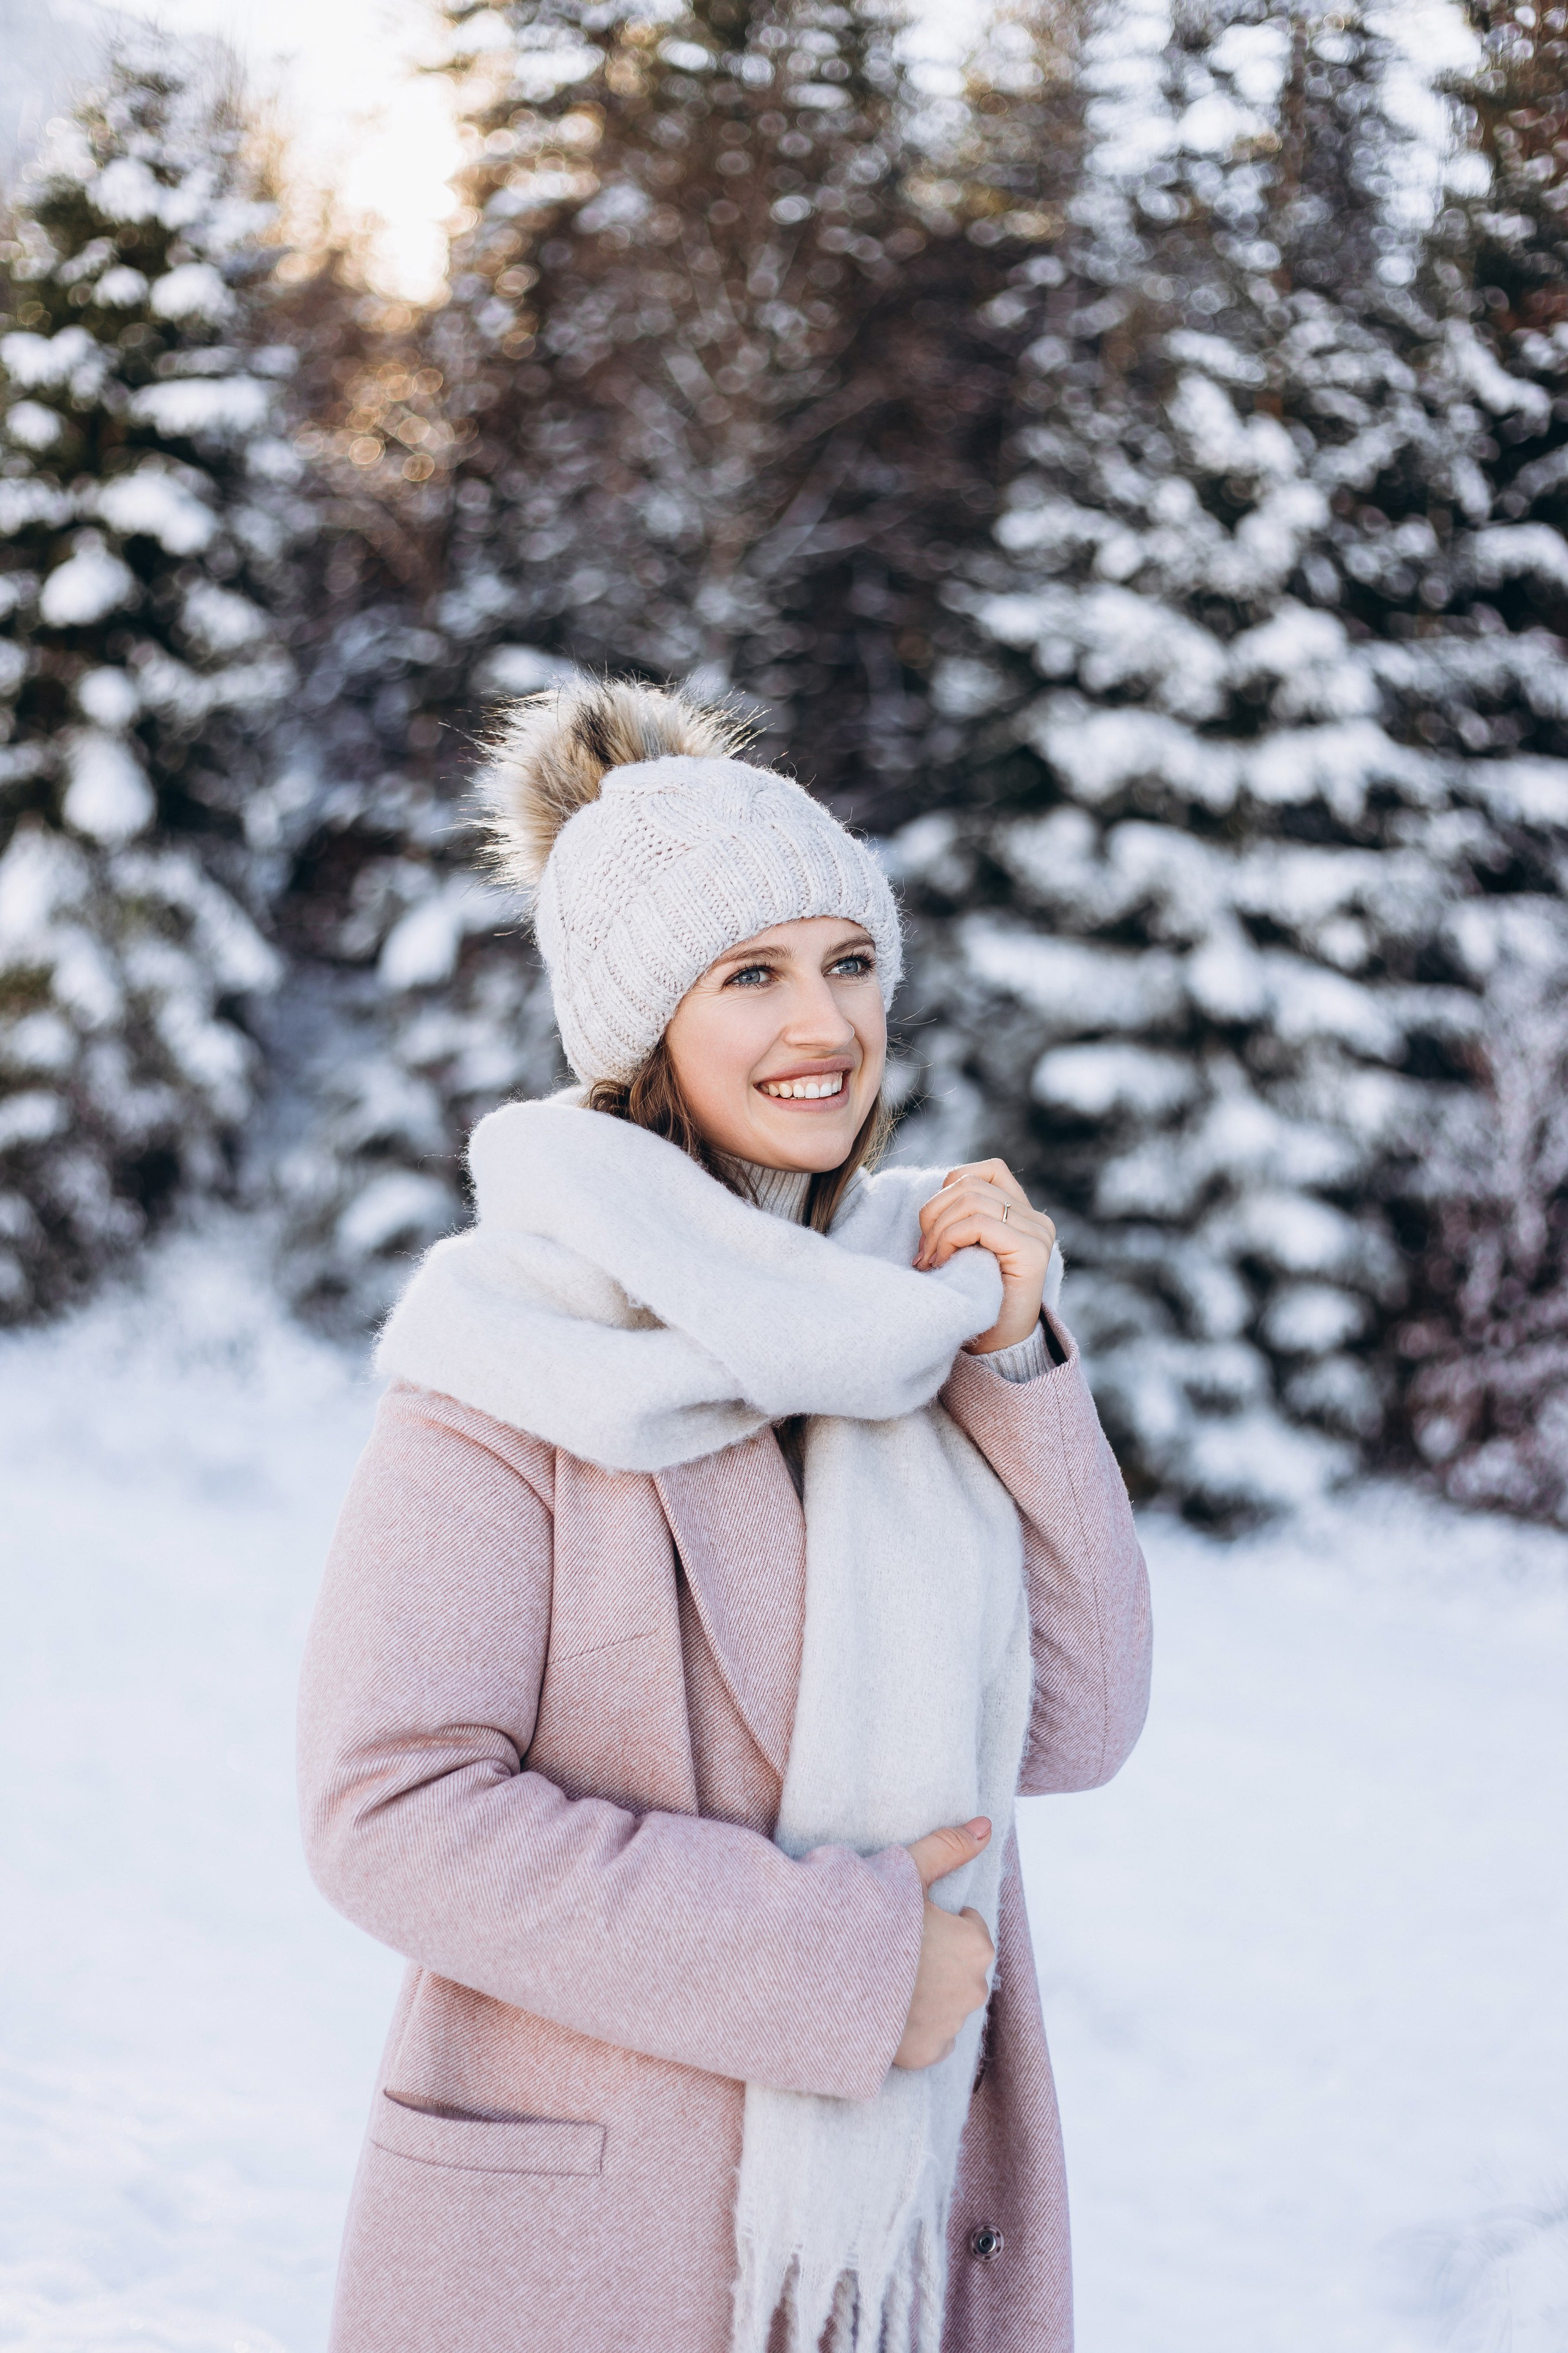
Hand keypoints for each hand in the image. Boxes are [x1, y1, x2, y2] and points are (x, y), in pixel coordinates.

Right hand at [892, 1818, 995, 2071]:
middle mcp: (974, 1990)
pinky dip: (914, 2029)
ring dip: (926, 1994)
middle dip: (936, 1960)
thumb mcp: (907, 1873)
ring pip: (946, 2004)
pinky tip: (887, 2012)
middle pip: (959, 1967)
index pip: (968, 1927)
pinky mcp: (925, 2055)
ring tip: (884, 1979)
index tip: (908, 1923)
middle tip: (893, 1950)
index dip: (937, 1922)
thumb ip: (948, 1848)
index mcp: (976, 1945)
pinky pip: (930, 2040)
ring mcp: (950, 2027)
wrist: (825, 1976)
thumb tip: (985, 1825)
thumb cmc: (870, 1919)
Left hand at [913, 1158, 1056, 1353]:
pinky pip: (979, 1223)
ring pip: (971, 1199)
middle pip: (970, 1183)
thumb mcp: (963, 1250)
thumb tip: (928, 1202)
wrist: (997, 1351)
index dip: (947, 1190)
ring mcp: (1038, 1233)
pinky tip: (942, 1264)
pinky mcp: (1032, 1251)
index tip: (931, 1231)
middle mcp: (1036, 1219)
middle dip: (934, 1213)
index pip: (983, 1171)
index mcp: (1022, 1213)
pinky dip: (949, 1239)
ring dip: (938, 1229)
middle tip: (923, 1253)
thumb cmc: (974, 1301)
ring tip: (930, 1261)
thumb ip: (958, 1220)